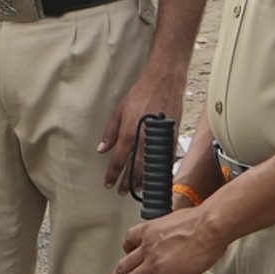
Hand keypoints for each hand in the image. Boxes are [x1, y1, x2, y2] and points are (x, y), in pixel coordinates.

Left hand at [95, 71, 184, 189]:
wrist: (164, 81)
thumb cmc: (141, 93)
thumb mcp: (119, 110)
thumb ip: (110, 132)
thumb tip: (102, 149)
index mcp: (129, 132)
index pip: (119, 159)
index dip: (113, 174)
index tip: (108, 183)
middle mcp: (144, 138)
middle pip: (136, 167)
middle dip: (128, 182)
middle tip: (121, 192)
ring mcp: (159, 138)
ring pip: (151, 166)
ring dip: (144, 179)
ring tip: (138, 188)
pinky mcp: (172, 136)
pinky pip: (166, 158)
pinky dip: (160, 168)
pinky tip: (156, 175)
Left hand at [106, 204, 222, 273]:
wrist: (211, 224)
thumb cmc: (202, 220)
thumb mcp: (177, 218)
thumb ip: (171, 228)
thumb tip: (176, 227)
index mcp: (149, 230)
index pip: (128, 241)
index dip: (125, 253)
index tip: (125, 261)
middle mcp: (147, 246)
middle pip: (123, 267)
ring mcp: (154, 262)